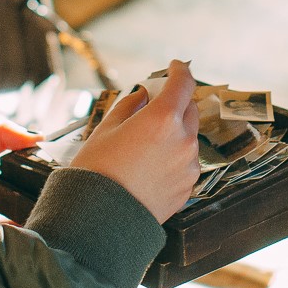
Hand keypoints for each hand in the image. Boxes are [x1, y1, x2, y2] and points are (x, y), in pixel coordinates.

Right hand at [70, 60, 202, 222]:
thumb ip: (130, 105)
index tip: (175, 66)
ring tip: (146, 144)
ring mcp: (189, 165)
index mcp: (163, 119)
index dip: (180, 70)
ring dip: (175, 131)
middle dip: (176, 102)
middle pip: (190, 109)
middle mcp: (183, 140)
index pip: (183, 83)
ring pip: (188, 137)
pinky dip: (174, 156)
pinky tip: (150, 165)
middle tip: (155, 104)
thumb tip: (144, 95)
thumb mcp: (106, 128)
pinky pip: (186, 162)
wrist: (100, 221)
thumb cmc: (97, 171)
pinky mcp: (188, 187)